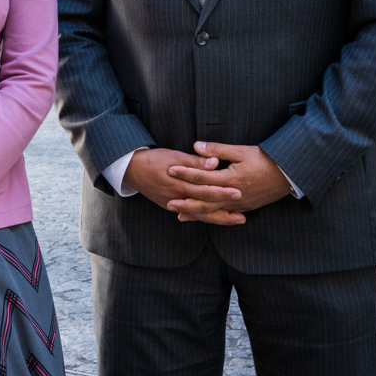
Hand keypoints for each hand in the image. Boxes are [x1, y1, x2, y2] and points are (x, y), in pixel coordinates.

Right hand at [123, 147, 244, 224]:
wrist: (131, 169)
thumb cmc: (153, 159)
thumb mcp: (174, 155)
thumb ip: (195, 161)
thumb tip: (215, 162)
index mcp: (179, 184)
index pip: (205, 190)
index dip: (222, 192)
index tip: (239, 192)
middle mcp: (177, 198)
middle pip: (205, 207)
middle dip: (225, 211)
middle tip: (244, 215)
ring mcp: (173, 204)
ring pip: (199, 214)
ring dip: (219, 218)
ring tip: (237, 220)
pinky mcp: (170, 206)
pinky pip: (191, 214)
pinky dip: (204, 218)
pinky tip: (216, 219)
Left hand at [167, 141, 291, 222]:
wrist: (289, 174)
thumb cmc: (265, 160)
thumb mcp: (241, 151)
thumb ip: (217, 150)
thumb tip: (196, 146)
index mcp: (231, 179)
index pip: (203, 177)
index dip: (186, 173)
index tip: (170, 170)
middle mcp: (234, 195)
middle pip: (205, 201)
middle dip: (186, 202)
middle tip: (169, 203)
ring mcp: (240, 204)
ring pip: (215, 212)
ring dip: (197, 214)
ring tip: (180, 215)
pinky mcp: (246, 208)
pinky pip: (225, 215)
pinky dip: (212, 217)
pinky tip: (203, 218)